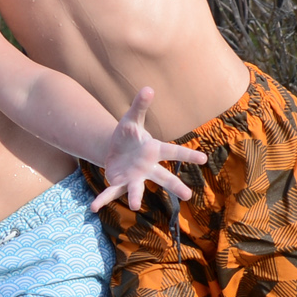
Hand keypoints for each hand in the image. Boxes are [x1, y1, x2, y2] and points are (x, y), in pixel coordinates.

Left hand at [90, 87, 208, 212]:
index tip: (203, 159)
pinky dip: (103, 199)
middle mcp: (147, 167)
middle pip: (163, 178)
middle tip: (188, 196)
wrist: (115, 150)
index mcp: (153, 151)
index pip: (172, 152)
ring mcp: (134, 177)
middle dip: (175, 186)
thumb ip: (139, 106)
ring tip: (134, 206)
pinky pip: (111, 192)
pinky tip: (94, 207)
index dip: (188, 155)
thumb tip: (148, 88)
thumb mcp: (131, 119)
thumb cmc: (129, 136)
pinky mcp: (119, 183)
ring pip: (137, 189)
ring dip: (136, 197)